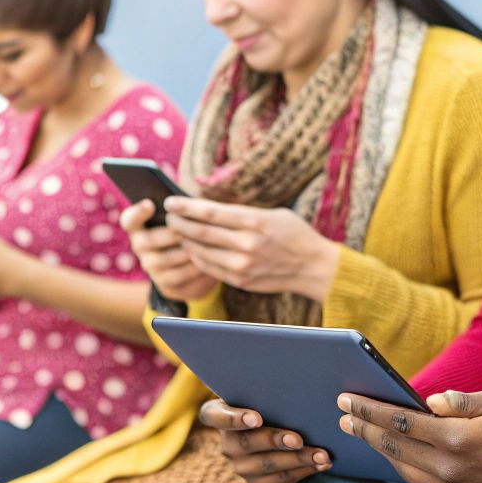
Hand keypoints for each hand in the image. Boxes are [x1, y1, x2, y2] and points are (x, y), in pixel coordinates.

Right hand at [121, 200, 217, 301]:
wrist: (191, 262)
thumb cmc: (187, 228)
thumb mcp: (182, 215)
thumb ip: (180, 209)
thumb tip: (187, 203)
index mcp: (138, 225)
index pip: (129, 219)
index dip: (137, 213)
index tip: (150, 204)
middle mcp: (139, 245)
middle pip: (150, 240)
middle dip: (173, 234)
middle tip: (191, 229)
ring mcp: (149, 265)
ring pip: (166, 259)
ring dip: (187, 251)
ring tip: (206, 243)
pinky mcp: (163, 282)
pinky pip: (180, 275)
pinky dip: (195, 267)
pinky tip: (209, 259)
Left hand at [165, 198, 339, 300]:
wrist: (313, 266)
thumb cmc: (294, 234)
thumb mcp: (272, 214)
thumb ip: (242, 213)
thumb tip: (209, 208)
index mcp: (254, 222)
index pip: (210, 213)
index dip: (186, 207)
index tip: (170, 202)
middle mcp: (246, 244)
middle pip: (200, 232)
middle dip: (179, 223)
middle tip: (168, 216)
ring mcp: (242, 265)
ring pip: (201, 251)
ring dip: (185, 241)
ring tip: (177, 231)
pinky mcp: (240, 280)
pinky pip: (210, 268)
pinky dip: (197, 257)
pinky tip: (192, 249)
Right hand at [198, 398, 329, 482]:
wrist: (279, 431)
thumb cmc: (272, 403)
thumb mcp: (263, 393)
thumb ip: (267, 386)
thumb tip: (294, 365)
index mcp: (219, 415)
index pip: (214, 416)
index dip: (233, 418)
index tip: (257, 418)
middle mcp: (227, 444)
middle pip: (246, 443)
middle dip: (275, 441)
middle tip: (298, 439)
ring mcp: (241, 466)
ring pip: (268, 465)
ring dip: (297, 460)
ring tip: (322, 455)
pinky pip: (280, 480)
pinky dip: (303, 471)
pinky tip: (322, 464)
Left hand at [338, 389, 481, 482]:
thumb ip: (459, 401)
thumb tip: (427, 400)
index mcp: (459, 439)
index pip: (402, 420)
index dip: (371, 409)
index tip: (349, 398)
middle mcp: (450, 470)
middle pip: (394, 445)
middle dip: (364, 427)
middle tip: (342, 413)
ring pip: (401, 466)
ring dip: (377, 447)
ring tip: (358, 429)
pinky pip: (416, 481)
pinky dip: (398, 463)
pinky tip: (389, 449)